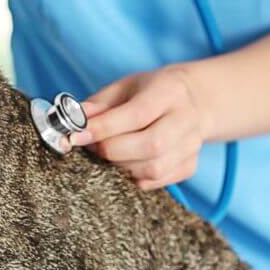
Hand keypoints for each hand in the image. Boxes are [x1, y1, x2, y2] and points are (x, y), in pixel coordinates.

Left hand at [70, 68, 208, 190]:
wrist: (195, 101)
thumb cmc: (151, 93)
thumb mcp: (125, 87)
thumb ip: (99, 104)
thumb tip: (74, 121)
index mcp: (170, 91)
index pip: (138, 113)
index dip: (105, 128)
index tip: (77, 135)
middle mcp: (187, 118)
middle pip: (151, 145)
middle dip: (112, 150)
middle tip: (93, 146)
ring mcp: (192, 145)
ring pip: (153, 168)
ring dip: (121, 166)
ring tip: (109, 153)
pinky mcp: (190, 166)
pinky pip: (156, 181)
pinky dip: (134, 177)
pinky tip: (126, 162)